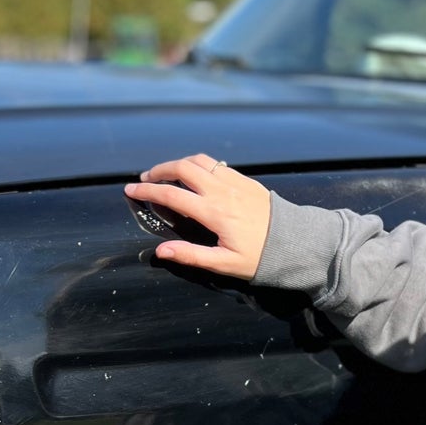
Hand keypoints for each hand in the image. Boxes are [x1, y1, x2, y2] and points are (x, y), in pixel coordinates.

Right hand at [124, 154, 271, 279]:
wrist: (295, 242)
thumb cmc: (260, 257)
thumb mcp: (225, 263)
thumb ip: (191, 255)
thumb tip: (160, 252)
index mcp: (214, 212)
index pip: (172, 196)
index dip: (147, 192)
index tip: (130, 190)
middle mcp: (222, 191)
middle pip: (182, 168)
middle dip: (159, 171)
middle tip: (145, 179)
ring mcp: (235, 182)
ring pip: (199, 161)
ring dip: (178, 163)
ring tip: (166, 174)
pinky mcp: (245, 180)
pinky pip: (216, 164)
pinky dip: (198, 164)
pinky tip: (194, 174)